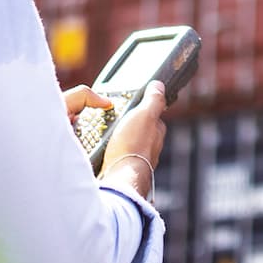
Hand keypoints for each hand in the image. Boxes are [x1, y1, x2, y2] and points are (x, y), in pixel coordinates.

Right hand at [97, 82, 167, 199]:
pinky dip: (111, 153)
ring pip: (129, 145)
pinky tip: (103, 151)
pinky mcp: (124, 170)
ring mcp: (137, 160)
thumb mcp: (145, 114)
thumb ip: (153, 100)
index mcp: (157, 133)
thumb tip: (160, 86)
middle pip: (140, 131)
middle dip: (129, 125)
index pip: (153, 117)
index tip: (131, 105)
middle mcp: (151, 148)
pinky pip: (118, 157)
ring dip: (119, 140)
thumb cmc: (134, 145)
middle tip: (113, 119)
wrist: (121, 176)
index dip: (143, 108)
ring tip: (105, 135)